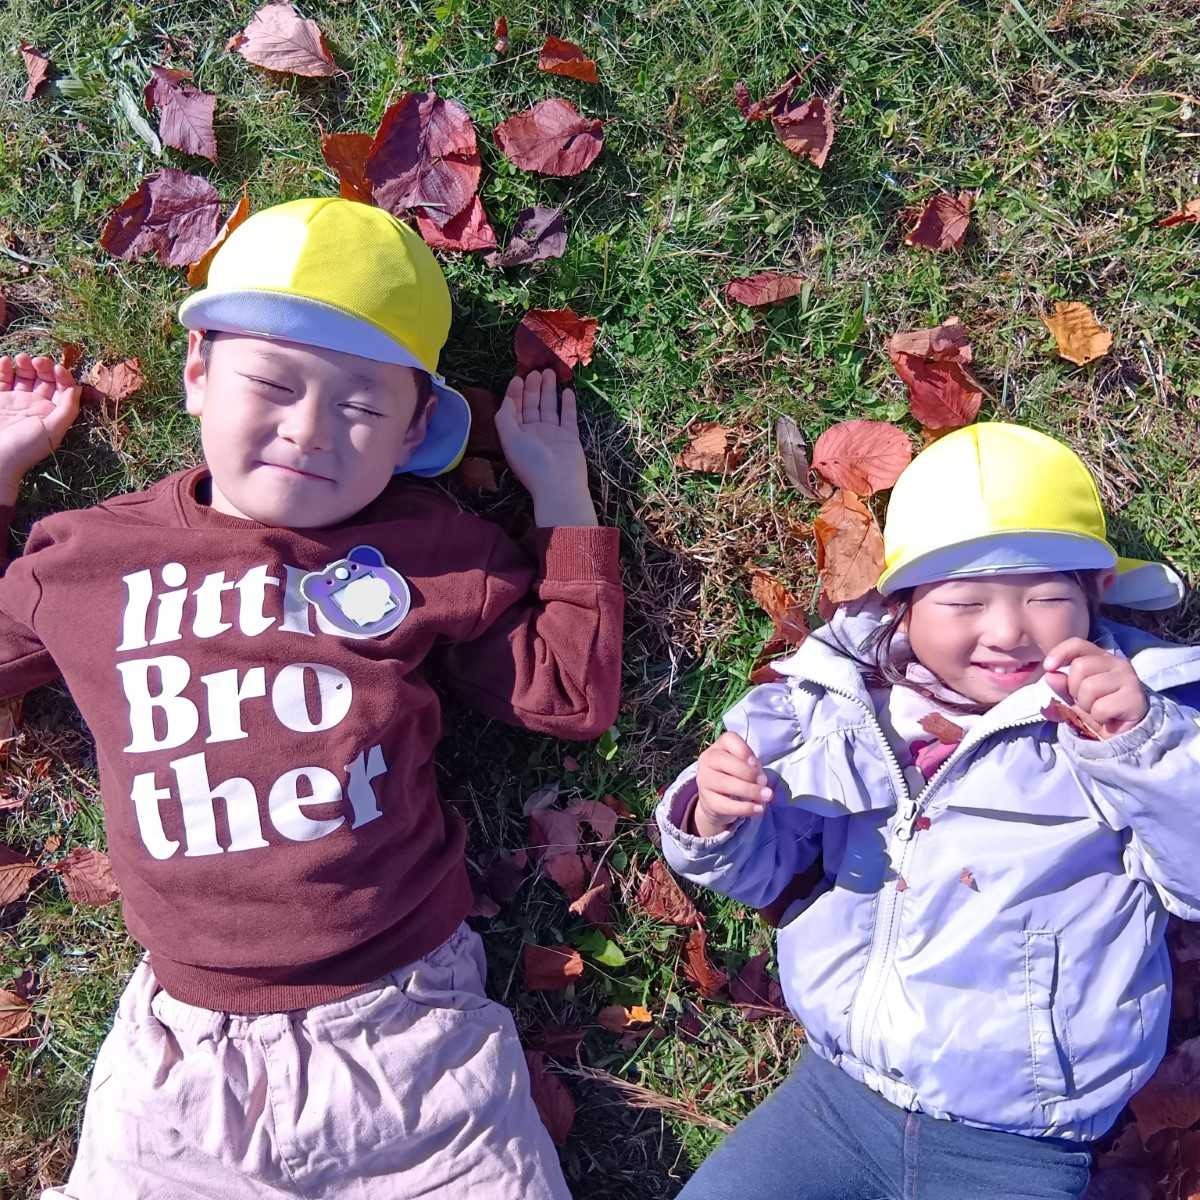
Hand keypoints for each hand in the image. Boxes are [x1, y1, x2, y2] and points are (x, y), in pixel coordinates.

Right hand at [0, 354, 80, 504]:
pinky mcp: (0, 398)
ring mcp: (17, 400)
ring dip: (25, 363)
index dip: (62, 375)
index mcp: (53, 412)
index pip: (63, 387)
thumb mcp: (53, 430)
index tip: (56, 369)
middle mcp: (37, 404)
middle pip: (44, 378)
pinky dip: (4, 368)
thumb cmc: (25, 446)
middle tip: (37, 361)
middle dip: (43, 366)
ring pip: (24, 375)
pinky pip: (3, 378)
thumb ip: (68, 409)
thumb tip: (79, 388)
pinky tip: (5, 361)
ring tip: (21, 359)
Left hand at [495, 369, 596, 526]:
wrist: (559, 483)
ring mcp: (552, 434)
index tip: (519, 378)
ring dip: (549, 391)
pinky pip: (568, 417)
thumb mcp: (510, 438)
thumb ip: (505, 417)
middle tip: (536, 371)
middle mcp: (534, 433)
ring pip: (549, 407)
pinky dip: (567, 404)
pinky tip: (567, 391)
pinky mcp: (569, 437)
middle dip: (533, 388)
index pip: (514, 409)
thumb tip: (508, 399)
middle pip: (532, 405)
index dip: (515, 393)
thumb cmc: (531, 461)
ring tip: (550, 373)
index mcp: (517, 435)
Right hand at [693, 731, 773, 837]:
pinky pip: (725, 805)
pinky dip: (744, 808)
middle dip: (748, 772)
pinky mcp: (707, 801)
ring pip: (724, 783)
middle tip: (764, 782)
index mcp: (718, 747)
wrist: (716, 801)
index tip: (755, 763)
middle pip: (724, 761)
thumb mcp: (744, 766)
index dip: (744, 751)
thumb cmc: (734, 777)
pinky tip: (758, 809)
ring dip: (749, 790)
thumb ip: (752, 767)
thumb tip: (761, 779)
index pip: (729, 740)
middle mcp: (707, 760)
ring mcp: (704, 781)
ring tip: (766, 796)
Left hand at [1043, 638, 1147, 737]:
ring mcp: (1129, 679)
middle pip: (1080, 666)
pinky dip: (1099, 717)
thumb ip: (1062, 684)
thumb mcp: (1075, 696)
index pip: (1078, 644)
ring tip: (1099, 710)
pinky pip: (1101, 708)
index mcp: (1102, 658)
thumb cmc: (1098, 709)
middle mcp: (1118, 663)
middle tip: (1087, 701)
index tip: (1048, 667)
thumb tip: (1050, 674)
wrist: (1123, 733)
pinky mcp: (1135, 698)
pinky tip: (1110, 718)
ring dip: (1087, 705)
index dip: (1060, 652)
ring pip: (1089, 687)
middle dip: (1075, 689)